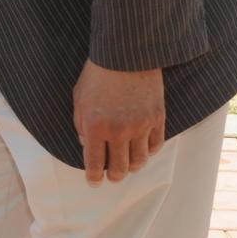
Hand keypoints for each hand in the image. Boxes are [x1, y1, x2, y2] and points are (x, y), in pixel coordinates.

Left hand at [73, 61, 165, 183]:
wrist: (125, 55)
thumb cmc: (97, 75)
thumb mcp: (79, 100)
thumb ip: (82, 125)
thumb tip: (87, 145)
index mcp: (95, 127)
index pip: (95, 164)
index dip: (94, 177)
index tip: (94, 182)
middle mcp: (119, 131)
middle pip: (120, 168)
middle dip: (115, 176)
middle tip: (112, 177)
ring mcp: (141, 125)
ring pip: (140, 161)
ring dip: (133, 167)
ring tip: (128, 165)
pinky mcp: (157, 118)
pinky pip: (155, 146)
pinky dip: (148, 152)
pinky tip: (142, 150)